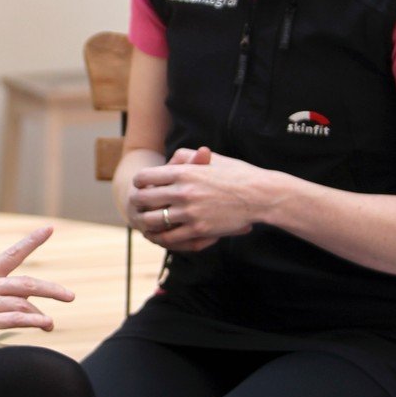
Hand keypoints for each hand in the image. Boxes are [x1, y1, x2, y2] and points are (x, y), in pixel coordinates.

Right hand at [0, 227, 74, 349]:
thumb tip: (21, 304)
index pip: (11, 254)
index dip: (32, 241)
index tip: (49, 228)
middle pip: (28, 283)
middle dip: (53, 289)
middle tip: (69, 296)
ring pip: (26, 303)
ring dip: (42, 315)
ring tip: (50, 325)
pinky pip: (19, 319)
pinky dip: (35, 321)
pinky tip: (45, 325)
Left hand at [130, 146, 259, 251]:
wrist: (259, 195)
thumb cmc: (237, 174)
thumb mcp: (211, 158)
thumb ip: (187, 158)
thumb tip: (169, 162)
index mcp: (184, 172)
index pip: (146, 177)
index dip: (139, 182)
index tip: (140, 186)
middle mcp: (183, 191)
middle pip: (144, 199)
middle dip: (137, 203)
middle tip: (136, 206)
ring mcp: (189, 212)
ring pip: (154, 220)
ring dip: (146, 222)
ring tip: (143, 223)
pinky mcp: (198, 229)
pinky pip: (170, 237)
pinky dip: (160, 238)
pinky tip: (157, 237)